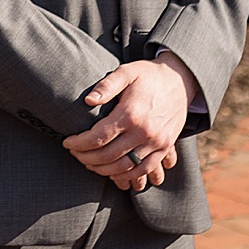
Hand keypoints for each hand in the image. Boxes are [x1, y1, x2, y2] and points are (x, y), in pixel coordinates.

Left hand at [62, 53, 198, 189]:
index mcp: (131, 114)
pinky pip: (144, 170)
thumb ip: (106, 85)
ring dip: (104, 170)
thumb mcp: (126, 72)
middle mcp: (145, 132)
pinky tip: (113, 172)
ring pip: (125, 168)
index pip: (98, 137)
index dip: (79, 143)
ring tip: (89, 164)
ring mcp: (157, 142)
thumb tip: (88, 101)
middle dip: (86, 158)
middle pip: (109, 156)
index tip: (67, 143)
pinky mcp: (165, 148)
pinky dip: (127, 176)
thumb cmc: (148, 75)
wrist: (181, 80)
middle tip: (75, 154)